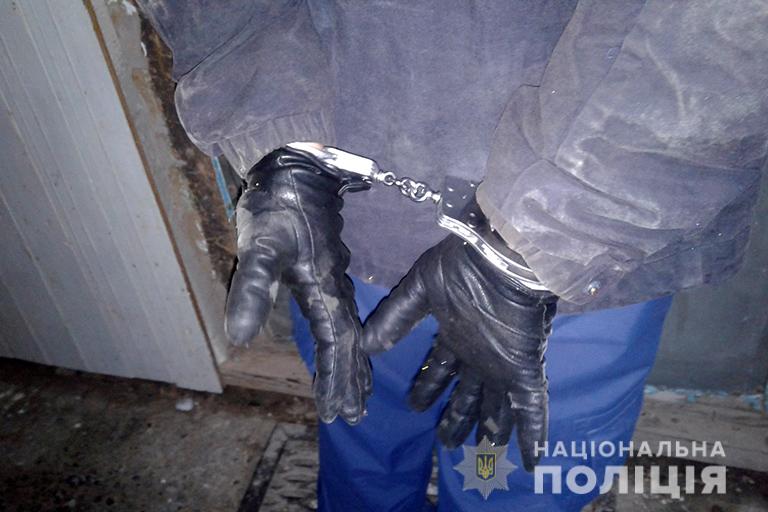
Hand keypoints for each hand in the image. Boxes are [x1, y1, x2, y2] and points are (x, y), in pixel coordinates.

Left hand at [225, 147, 370, 424]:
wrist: (296, 169)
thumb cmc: (277, 207)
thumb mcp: (260, 246)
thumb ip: (251, 288)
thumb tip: (238, 338)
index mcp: (324, 288)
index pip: (336, 344)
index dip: (336, 379)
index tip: (335, 412)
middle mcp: (336, 288)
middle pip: (351, 343)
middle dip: (351, 380)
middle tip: (353, 415)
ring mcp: (336, 278)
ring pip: (352, 330)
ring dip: (355, 364)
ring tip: (359, 392)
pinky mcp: (329, 269)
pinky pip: (345, 315)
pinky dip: (349, 340)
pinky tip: (346, 344)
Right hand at [362, 236, 556, 470]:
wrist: (501, 257)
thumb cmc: (461, 270)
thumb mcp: (419, 293)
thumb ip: (395, 319)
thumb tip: (365, 344)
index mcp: (456, 335)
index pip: (439, 369)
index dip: (428, 388)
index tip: (414, 407)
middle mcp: (479, 353)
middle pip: (468, 393)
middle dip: (458, 416)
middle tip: (449, 443)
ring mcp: (504, 363)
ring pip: (497, 404)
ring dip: (491, 426)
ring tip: (485, 449)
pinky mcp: (526, 368)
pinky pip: (531, 408)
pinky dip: (531, 434)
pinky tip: (531, 459)